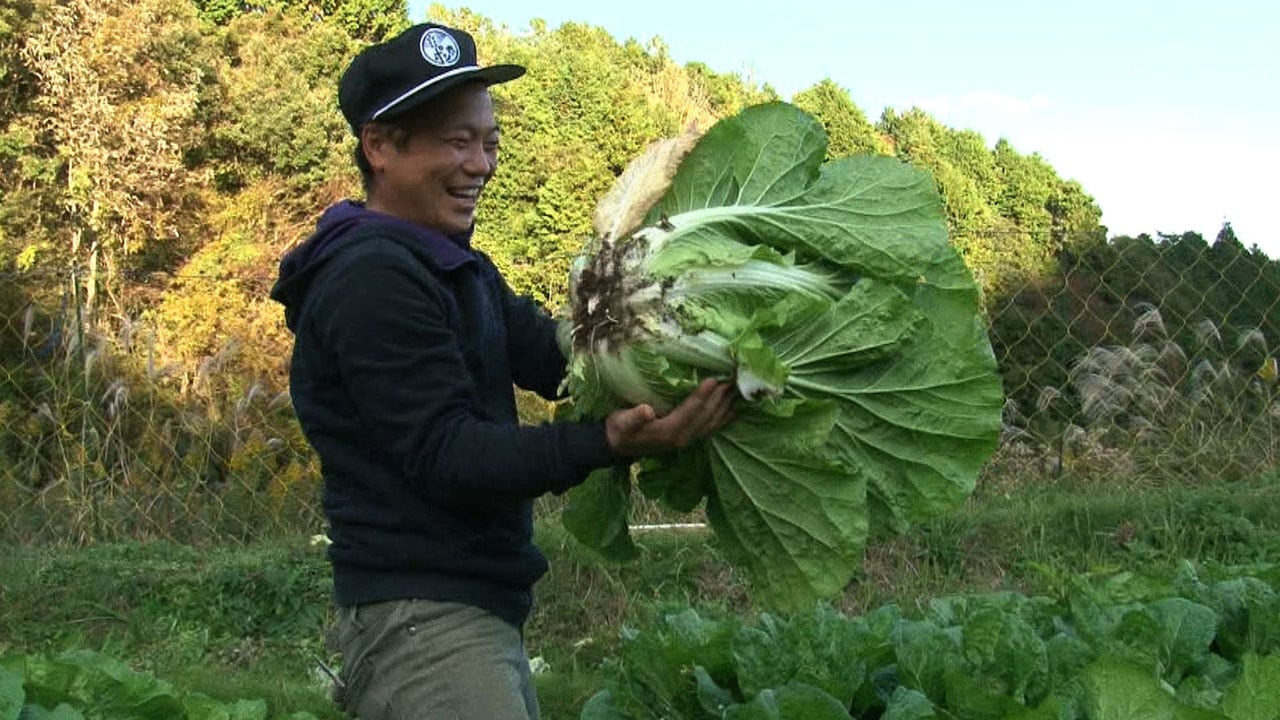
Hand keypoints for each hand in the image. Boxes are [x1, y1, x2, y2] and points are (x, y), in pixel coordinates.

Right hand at [605, 378, 735, 457]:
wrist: (616, 447)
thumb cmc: (619, 430)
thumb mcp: (621, 422)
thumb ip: (633, 417)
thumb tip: (646, 410)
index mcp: (667, 432)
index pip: (690, 411)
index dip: (702, 396)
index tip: (714, 380)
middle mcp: (681, 438)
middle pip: (705, 416)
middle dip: (719, 398)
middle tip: (732, 379)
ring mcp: (686, 440)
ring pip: (711, 423)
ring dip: (724, 407)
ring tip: (735, 390)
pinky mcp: (686, 439)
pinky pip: (709, 429)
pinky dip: (722, 419)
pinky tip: (732, 411)